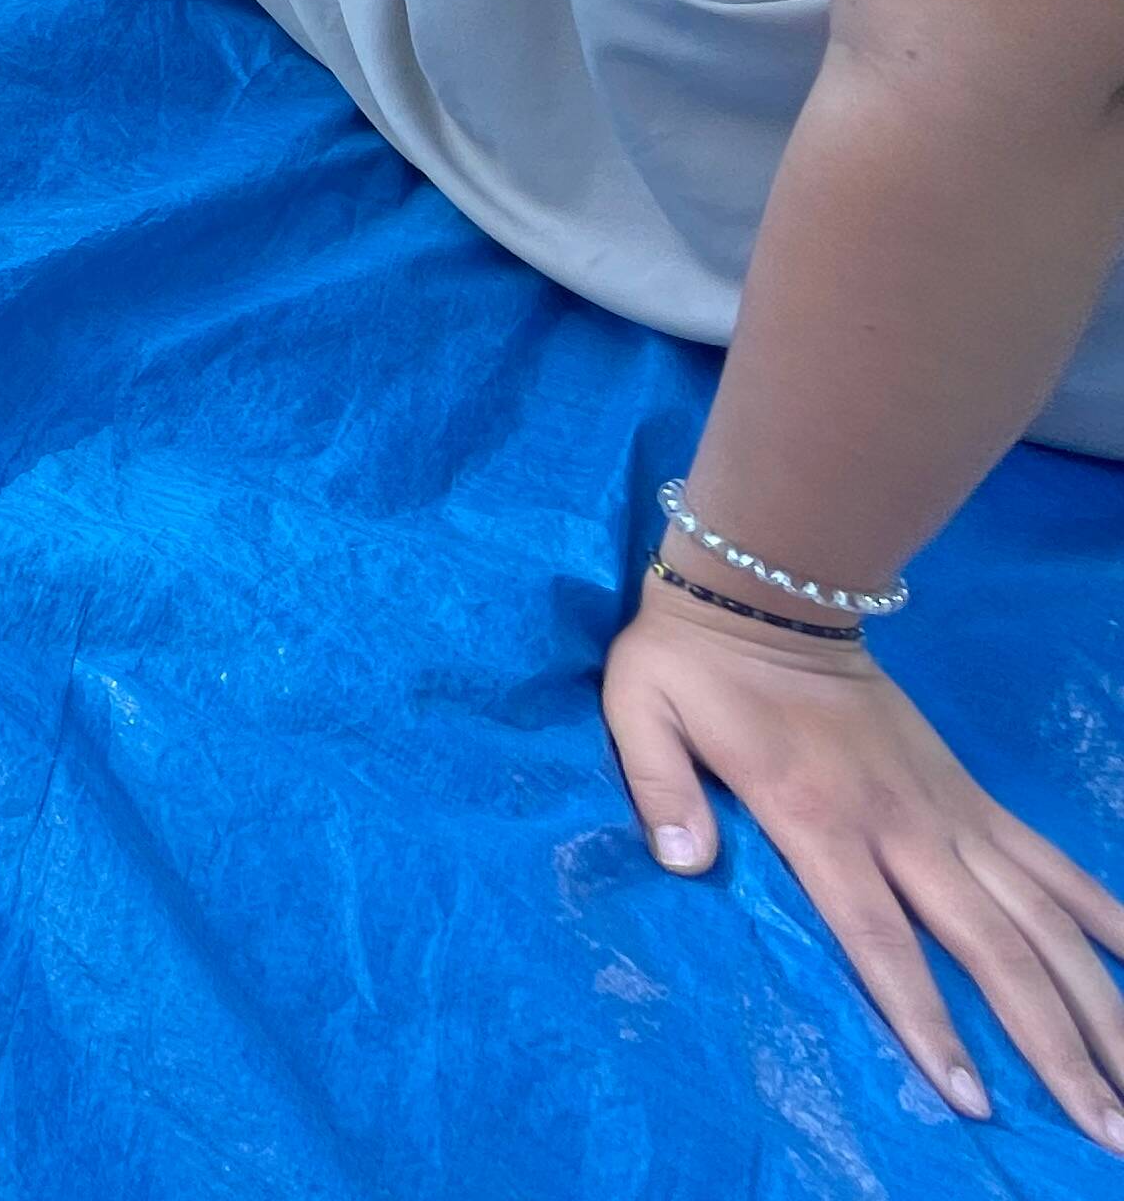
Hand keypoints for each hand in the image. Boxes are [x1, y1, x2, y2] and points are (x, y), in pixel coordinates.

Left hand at [607, 583, 1123, 1145]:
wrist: (772, 589)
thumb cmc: (694, 664)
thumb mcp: (641, 711)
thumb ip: (658, 789)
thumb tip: (680, 866)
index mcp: (819, 817)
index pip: (882, 940)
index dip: (927, 1020)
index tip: (972, 1099)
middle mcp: (905, 826)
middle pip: (994, 948)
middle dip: (1053, 1043)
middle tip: (1104, 1130)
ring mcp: (951, 811)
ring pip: (1043, 918)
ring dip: (1099, 1001)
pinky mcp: (972, 796)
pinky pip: (1052, 864)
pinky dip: (1105, 916)